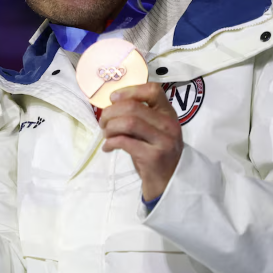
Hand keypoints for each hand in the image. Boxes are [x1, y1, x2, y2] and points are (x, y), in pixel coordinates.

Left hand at [100, 82, 182, 200]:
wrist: (168, 182)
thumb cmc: (155, 152)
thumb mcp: (153, 130)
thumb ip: (139, 116)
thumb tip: (112, 104)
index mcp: (168, 113)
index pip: (152, 90)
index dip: (129, 91)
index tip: (113, 99)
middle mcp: (169, 124)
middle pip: (133, 106)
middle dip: (110, 112)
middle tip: (103, 122)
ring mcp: (163, 141)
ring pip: (128, 122)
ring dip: (110, 127)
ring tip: (106, 134)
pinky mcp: (153, 156)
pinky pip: (124, 142)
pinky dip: (110, 142)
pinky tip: (108, 147)